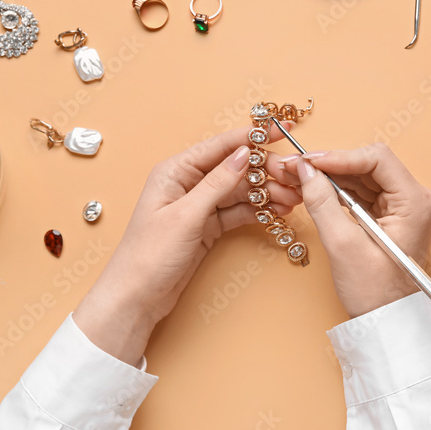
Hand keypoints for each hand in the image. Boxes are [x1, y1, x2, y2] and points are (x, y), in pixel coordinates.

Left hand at [73, 123, 300, 365]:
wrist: (137, 298)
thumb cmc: (149, 255)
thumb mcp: (186, 215)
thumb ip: (217, 183)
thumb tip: (244, 154)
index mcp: (175, 171)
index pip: (221, 145)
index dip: (253, 136)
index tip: (282, 131)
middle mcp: (187, 183)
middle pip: (235, 167)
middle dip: (266, 171)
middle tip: (293, 178)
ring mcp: (199, 205)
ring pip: (240, 190)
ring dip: (267, 192)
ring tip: (292, 199)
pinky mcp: (207, 226)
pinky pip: (237, 211)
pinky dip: (258, 210)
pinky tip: (278, 211)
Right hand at [278, 143, 430, 317]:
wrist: (386, 322)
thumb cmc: (376, 293)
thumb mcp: (343, 245)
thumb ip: (322, 202)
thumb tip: (304, 170)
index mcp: (415, 202)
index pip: (376, 159)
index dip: (338, 156)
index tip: (307, 161)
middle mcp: (415, 199)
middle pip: (369, 164)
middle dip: (331, 164)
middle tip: (296, 167)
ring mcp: (404, 206)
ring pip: (362, 176)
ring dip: (331, 176)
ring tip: (299, 177)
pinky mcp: (390, 215)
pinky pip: (361, 191)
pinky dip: (337, 190)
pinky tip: (315, 190)